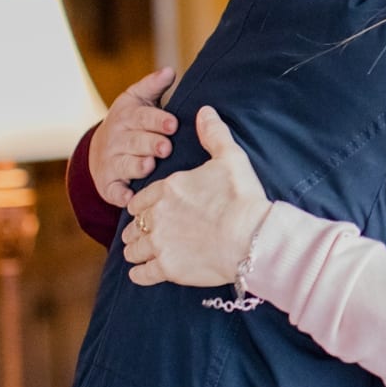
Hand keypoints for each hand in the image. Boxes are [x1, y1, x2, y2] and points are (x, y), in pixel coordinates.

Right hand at [89, 68, 178, 206]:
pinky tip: (131, 199)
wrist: (101, 149)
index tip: (173, 124)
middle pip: (134, 142)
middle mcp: (116, 140)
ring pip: (124, 165)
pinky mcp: (108, 186)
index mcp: (126, 118)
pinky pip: (114, 192)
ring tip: (150, 166)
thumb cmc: (131, 123)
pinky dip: (121, 197)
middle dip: (150, 144)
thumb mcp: (138, 100)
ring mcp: (111, 163)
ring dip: (136, 167)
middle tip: (165, 147)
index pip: (142, 118)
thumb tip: (170, 71)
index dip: (157, 121)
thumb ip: (153, 86)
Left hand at [121, 106, 270, 288]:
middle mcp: (156, 216)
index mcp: (167, 189)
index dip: (145, 206)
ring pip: (132, 250)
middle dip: (139, 230)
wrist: (253, 237)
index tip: (154, 211)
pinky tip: (148, 272)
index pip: (140, 199)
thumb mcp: (231, 158)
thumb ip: (214, 134)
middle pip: (133, 226)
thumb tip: (205, 111)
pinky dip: (141, 274)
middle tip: (151, 234)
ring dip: (137, 252)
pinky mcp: (166, 269)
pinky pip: (140, 275)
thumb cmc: (242, 197)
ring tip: (148, 254)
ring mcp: (159, 244)